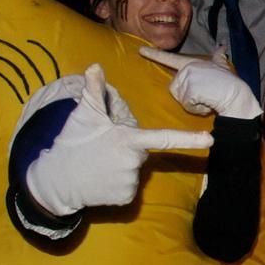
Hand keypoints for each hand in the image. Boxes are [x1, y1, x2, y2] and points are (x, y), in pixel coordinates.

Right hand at [26, 64, 212, 216]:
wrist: (53, 182)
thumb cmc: (71, 143)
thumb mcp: (82, 115)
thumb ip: (94, 90)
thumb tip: (96, 65)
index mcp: (128, 140)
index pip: (164, 138)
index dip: (189, 139)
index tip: (211, 140)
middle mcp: (133, 163)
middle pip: (142, 150)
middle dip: (129, 147)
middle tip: (103, 147)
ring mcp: (130, 182)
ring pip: (135, 169)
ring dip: (122, 165)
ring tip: (99, 163)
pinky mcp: (125, 199)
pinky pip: (129, 187)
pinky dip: (118, 183)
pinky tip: (101, 179)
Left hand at [140, 47, 262, 119]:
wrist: (237, 96)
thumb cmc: (231, 84)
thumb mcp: (223, 66)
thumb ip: (219, 57)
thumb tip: (222, 46)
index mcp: (192, 63)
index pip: (170, 58)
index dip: (154, 54)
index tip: (140, 49)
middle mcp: (187, 68)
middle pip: (175, 88)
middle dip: (189, 96)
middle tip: (206, 95)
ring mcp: (188, 78)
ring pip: (180, 98)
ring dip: (193, 104)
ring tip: (208, 99)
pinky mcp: (189, 90)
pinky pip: (187, 105)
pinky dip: (197, 109)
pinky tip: (208, 104)